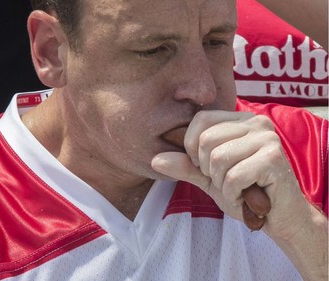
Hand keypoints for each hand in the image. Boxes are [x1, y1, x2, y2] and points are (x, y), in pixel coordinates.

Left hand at [152, 110, 307, 236]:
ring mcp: (267, 138)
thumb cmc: (244, 192)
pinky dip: (233, 194)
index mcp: (240, 120)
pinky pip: (234, 176)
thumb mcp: (208, 177)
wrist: (278, 217)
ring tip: (237, 188)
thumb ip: (185, 166)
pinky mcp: (274, 158)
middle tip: (225, 180)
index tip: (205, 166)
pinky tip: (246, 196)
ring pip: (218, 158)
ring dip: (221, 183)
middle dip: (207, 169)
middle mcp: (256, 123)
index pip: (200, 120)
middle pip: (206, 140)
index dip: (192, 147)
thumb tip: (154, 160)